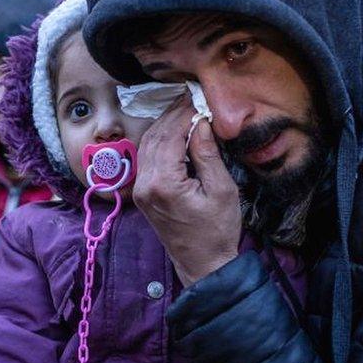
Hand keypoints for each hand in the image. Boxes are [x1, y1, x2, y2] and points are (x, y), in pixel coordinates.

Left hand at [134, 96, 241, 285]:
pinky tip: (174, 132)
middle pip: (155, 136)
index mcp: (164, 183)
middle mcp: (145, 184)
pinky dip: (159, 140)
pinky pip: (147, 157)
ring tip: (185, 110)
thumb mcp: (222, 190)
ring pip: (148, 144)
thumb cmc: (218, 231)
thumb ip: (207, 154)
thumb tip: (200, 123)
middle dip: (173, 115)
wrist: (203, 265)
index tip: (198, 98)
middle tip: (191, 99)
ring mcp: (141, 189)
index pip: (171, 135)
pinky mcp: (143, 194)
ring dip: (165, 125)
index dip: (184, 114)